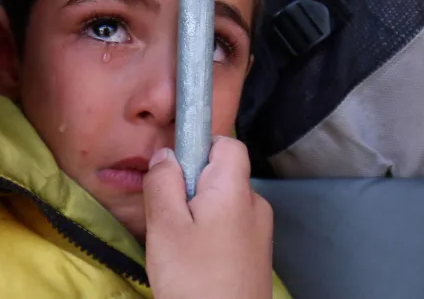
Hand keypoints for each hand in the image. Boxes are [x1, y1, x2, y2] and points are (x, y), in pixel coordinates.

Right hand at [143, 137, 273, 298]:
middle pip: (222, 174)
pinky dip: (209, 235)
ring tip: (180, 246)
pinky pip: (229, 227)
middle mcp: (256, 204)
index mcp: (236, 189)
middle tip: (169, 218)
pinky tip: (194, 262)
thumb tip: (167, 153)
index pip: (228, 144)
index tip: (175, 173)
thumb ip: (164, 182)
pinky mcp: (256, 254)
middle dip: (192, 187)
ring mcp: (260, 231)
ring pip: (222, 203)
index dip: (199, 147)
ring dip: (198, 214)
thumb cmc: (193, 278)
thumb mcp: (165, 226)